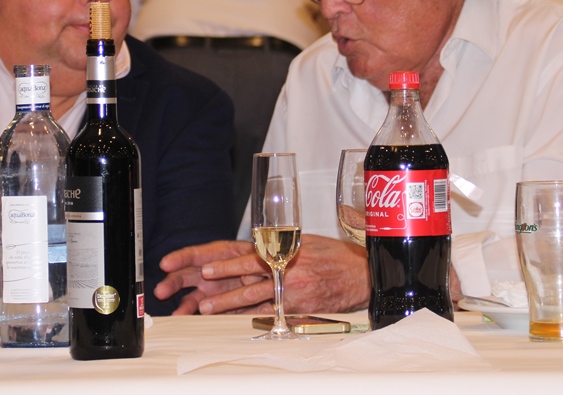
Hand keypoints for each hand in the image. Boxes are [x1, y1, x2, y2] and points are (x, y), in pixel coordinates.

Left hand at [154, 234, 369, 315]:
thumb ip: (279, 245)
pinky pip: (272, 313)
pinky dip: (252, 317)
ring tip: (209, 309)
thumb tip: (255, 247)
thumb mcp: (304, 241)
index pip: (249, 257)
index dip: (227, 264)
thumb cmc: (333, 255)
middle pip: (248, 280)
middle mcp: (287, 271)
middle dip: (222, 289)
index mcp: (285, 252)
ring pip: (256, 299)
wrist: (360, 273)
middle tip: (202, 296)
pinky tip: (236, 321)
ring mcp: (293, 292)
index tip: (208, 268)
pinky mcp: (300, 308)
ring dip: (230, 305)